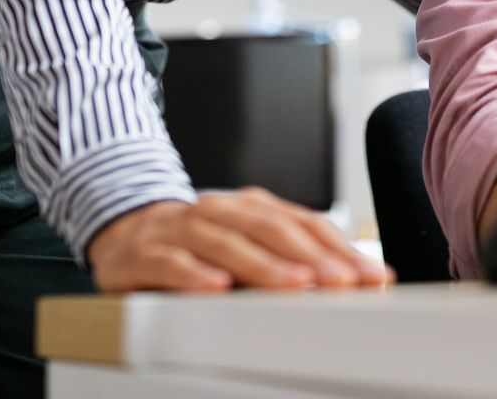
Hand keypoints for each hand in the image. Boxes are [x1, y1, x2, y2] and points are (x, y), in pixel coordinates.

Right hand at [86, 188, 392, 292]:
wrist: (124, 236)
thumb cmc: (198, 248)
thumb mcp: (246, 246)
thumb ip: (293, 257)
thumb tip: (360, 277)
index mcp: (248, 208)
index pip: (301, 223)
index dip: (338, 248)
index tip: (372, 275)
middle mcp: (217, 211)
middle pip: (267, 228)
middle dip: (308, 255)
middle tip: (342, 281)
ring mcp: (178, 229)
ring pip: (223, 242)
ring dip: (261, 264)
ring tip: (294, 284)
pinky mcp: (141, 254)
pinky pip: (168, 262)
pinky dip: (193, 273)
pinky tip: (217, 287)